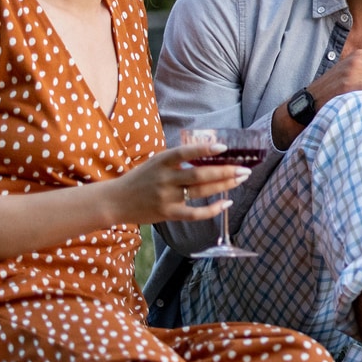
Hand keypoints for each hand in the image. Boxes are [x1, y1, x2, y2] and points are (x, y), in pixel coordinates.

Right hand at [113, 142, 248, 225]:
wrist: (116, 201)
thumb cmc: (140, 179)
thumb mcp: (155, 162)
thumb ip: (177, 159)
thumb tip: (209, 152)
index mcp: (160, 161)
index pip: (184, 152)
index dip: (204, 149)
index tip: (224, 148)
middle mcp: (164, 178)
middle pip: (200, 174)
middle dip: (225, 171)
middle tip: (244, 169)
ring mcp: (167, 197)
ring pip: (201, 191)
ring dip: (224, 186)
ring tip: (241, 179)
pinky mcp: (168, 213)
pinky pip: (195, 213)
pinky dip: (213, 209)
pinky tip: (227, 203)